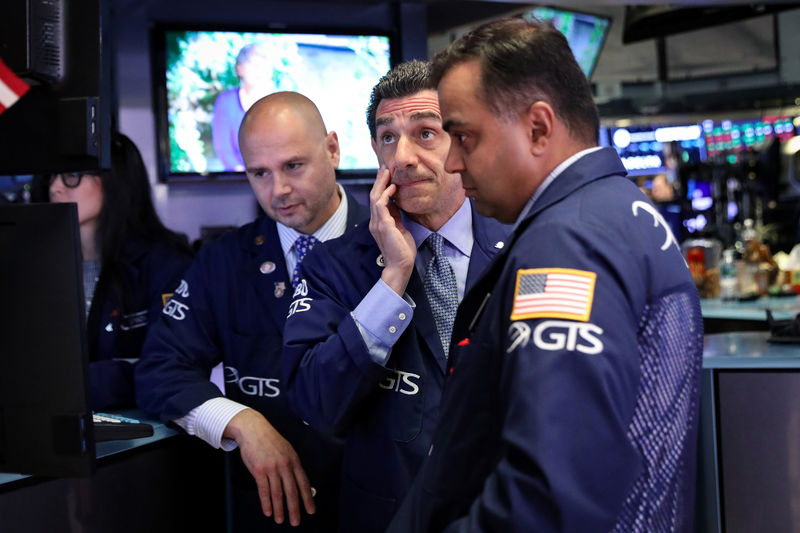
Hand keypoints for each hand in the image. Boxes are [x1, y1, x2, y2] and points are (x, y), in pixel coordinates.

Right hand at [223, 409, 314, 525]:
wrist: (254, 430)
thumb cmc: (270, 441)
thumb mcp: (287, 450)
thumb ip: (292, 466)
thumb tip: (301, 484)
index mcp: (294, 460)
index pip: (303, 483)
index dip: (307, 498)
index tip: (310, 510)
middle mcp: (285, 465)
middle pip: (292, 491)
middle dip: (294, 509)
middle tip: (296, 522)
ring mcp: (272, 468)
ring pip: (277, 493)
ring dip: (279, 509)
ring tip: (280, 520)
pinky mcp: (259, 471)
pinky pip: (264, 490)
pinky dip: (266, 503)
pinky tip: (268, 511)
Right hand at [369, 167, 415, 294]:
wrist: (401, 266)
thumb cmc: (402, 250)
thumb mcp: (400, 229)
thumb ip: (396, 217)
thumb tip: (397, 204)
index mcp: (378, 223)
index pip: (377, 201)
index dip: (381, 187)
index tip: (387, 176)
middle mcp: (375, 222)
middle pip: (373, 196)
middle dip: (379, 181)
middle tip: (385, 167)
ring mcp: (377, 223)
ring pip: (375, 198)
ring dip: (381, 184)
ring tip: (387, 172)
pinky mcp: (383, 225)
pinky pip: (381, 205)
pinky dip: (386, 194)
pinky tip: (393, 187)